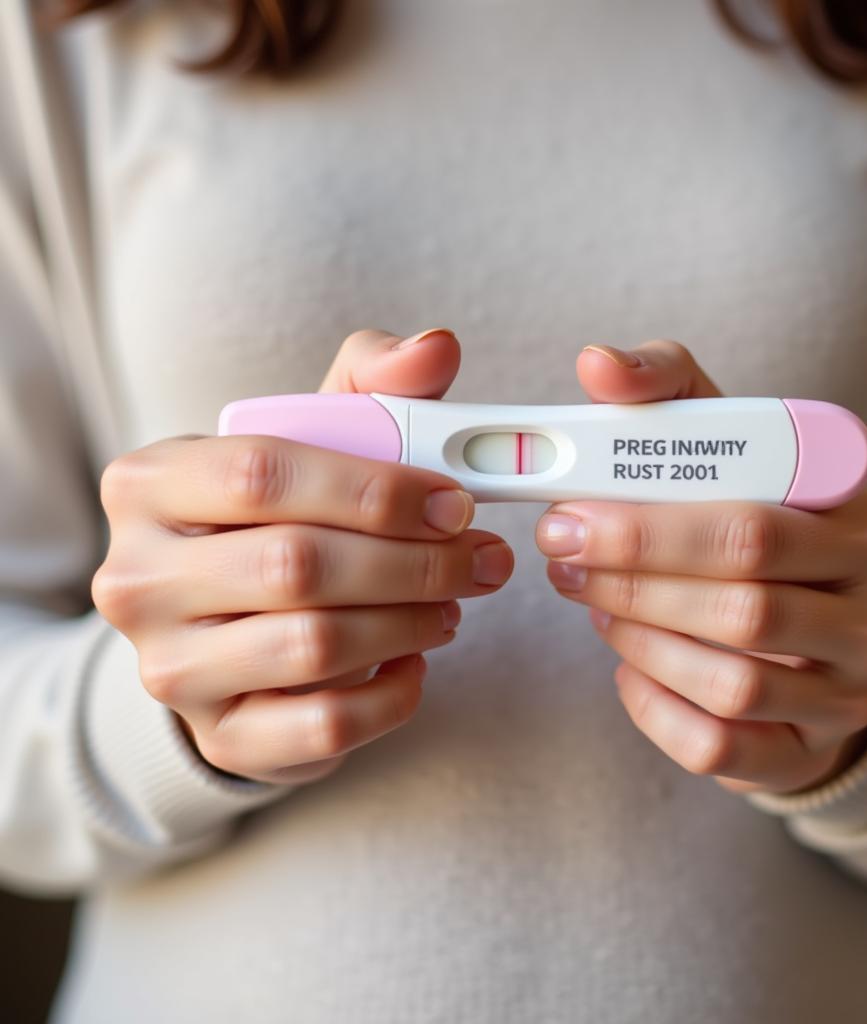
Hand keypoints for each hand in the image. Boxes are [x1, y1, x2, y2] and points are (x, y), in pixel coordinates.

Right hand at [92, 328, 513, 784]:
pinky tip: (413, 661)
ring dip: (411, 622)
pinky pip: (324, 725)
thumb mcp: (312, 438)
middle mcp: (138, 579)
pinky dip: (392, 694)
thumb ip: (372, 385)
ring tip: (453, 604)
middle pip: (296, 566)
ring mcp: (170, 668)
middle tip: (481, 559)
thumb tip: (435, 349)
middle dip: (415, 563)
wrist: (224, 626)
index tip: (455, 502)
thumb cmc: (277, 518)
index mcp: (150, 484)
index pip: (262, 474)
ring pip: (314, 647)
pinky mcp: (220, 736)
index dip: (376, 489)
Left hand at [535, 340, 866, 795]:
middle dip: (630, 584)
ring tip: (596, 604)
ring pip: (730, 681)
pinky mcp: (812, 751)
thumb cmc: (760, 521)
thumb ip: (666, 389)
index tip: (566, 516)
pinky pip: (719, 745)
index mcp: (865, 521)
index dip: (646, 528)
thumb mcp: (729, 443)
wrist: (820, 633)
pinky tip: (627, 668)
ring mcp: (854, 691)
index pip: (751, 525)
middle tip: (564, 561)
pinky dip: (653, 707)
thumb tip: (596, 363)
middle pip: (741, 606)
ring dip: (639, 642)